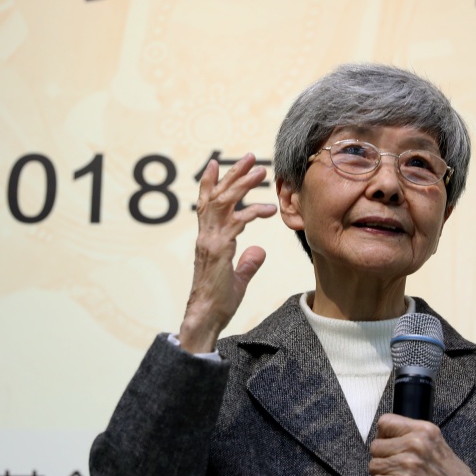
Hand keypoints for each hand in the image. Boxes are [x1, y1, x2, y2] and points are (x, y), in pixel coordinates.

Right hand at [178, 153, 276, 353]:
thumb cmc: (218, 302)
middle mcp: (206, 235)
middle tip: (251, 157)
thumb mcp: (238, 278)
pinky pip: (237, 223)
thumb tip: (258, 251)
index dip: (212, 182)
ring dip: (242, 184)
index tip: (218, 164)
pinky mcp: (219, 250)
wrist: (206, 318)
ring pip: (224, 202)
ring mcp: (211, 241)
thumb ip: (247, 263)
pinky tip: (269, 210)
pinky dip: (253, 212)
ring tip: (260, 171)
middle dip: (233, 174)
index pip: (207, 203)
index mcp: (208, 239)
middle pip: (217, 195)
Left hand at [369, 414, 475, 475]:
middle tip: (391, 465)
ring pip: (374, 465)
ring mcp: (408, 464)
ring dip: (381, 474)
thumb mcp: (437, 443)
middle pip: (376, 446)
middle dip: (381, 458)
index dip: (382, 434)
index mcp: (423, 430)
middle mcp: (415, 444)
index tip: (386, 443)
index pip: (385, 422)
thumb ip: (415, 435)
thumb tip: (389, 435)